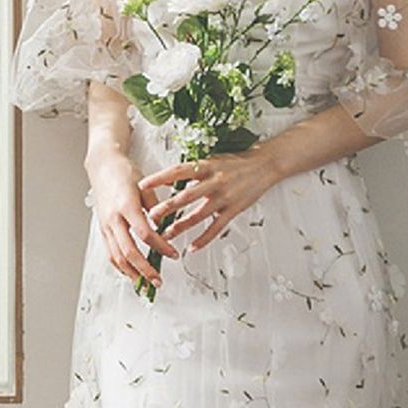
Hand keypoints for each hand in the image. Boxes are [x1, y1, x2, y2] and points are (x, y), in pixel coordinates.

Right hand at [88, 153, 179, 288]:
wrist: (103, 166)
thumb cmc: (124, 173)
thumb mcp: (146, 186)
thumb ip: (156, 208)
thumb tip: (166, 228)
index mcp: (126, 206)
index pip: (144, 233)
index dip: (160, 247)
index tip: (173, 254)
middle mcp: (113, 219)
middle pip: (128, 252)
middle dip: (144, 270)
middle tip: (158, 281)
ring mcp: (106, 226)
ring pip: (116, 257)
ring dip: (131, 273)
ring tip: (144, 284)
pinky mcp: (103, 229)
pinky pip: (111, 253)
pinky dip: (121, 267)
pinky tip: (131, 273)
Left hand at [138, 144, 280, 251]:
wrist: (264, 165)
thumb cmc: (236, 162)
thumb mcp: (212, 160)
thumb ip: (192, 171)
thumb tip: (168, 180)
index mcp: (206, 166)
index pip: (177, 172)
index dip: (159, 179)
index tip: (142, 185)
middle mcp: (214, 181)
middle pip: (185, 196)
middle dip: (166, 207)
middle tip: (149, 216)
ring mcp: (224, 197)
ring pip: (198, 215)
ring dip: (180, 226)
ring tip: (166, 235)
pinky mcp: (234, 210)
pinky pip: (216, 228)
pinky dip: (204, 239)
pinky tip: (192, 247)